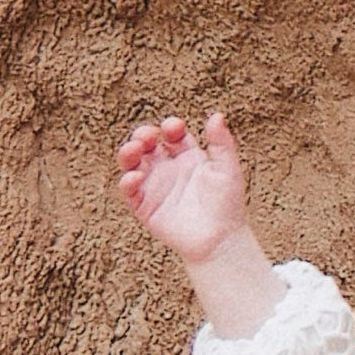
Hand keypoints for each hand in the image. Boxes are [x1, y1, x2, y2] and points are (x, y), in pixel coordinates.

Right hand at [116, 110, 250, 267]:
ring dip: (128, 152)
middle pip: (146, 144)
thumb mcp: (227, 168)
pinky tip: (137, 176)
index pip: (172, 134)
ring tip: (134, 148)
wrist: (220, 238)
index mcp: (187, 156)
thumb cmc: (227, 203)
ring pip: (132, 163)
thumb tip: (217, 115)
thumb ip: (221, 142)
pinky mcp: (144, 206)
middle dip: (142, 135)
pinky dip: (128, 181)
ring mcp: (154, 186)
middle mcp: (167, 168)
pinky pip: (129, 191)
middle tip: (147, 135)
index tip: (174, 127)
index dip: (170, 127)